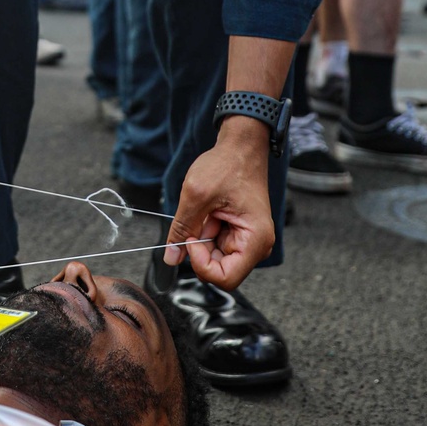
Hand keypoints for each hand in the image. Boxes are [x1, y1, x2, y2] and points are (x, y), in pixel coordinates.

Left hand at [163, 122, 274, 289]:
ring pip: (215, 257)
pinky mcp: (238, 234)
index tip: (192, 239)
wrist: (241, 147)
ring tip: (207, 210)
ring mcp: (248, 240)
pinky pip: (216, 244)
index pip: (226, 278)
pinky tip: (210, 211)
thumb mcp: (196, 194)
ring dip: (203, 238)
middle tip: (197, 221)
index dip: (202, 264)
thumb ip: (182, 228)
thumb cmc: (227, 164)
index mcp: (256, 240)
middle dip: (201, 250)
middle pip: (220, 270)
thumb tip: (170, 258)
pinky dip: (206, 231)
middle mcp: (256, 245)